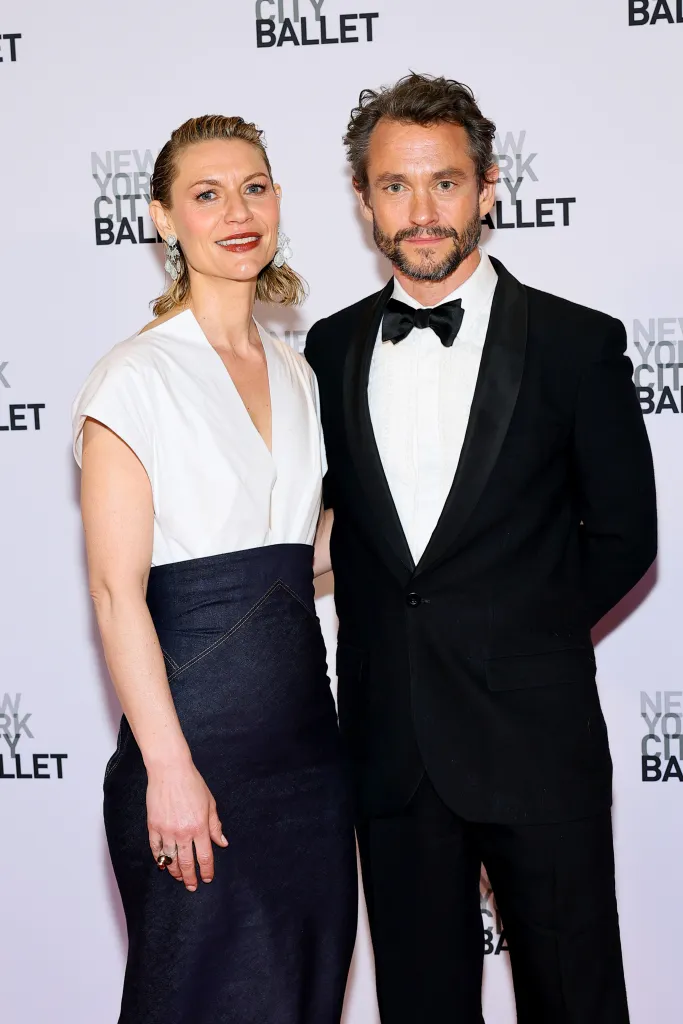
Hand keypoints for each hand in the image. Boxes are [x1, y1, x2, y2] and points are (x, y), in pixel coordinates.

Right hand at [146, 761, 227, 890]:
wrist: (170, 770)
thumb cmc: (193, 784)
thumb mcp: (210, 803)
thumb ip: (215, 826)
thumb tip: (222, 843)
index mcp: (200, 827)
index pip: (205, 856)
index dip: (206, 871)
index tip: (207, 879)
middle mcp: (183, 832)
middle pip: (186, 863)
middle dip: (190, 877)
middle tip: (192, 886)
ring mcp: (166, 830)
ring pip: (170, 859)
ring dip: (175, 871)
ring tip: (179, 877)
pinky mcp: (153, 826)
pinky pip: (156, 849)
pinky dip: (159, 858)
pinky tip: (163, 864)